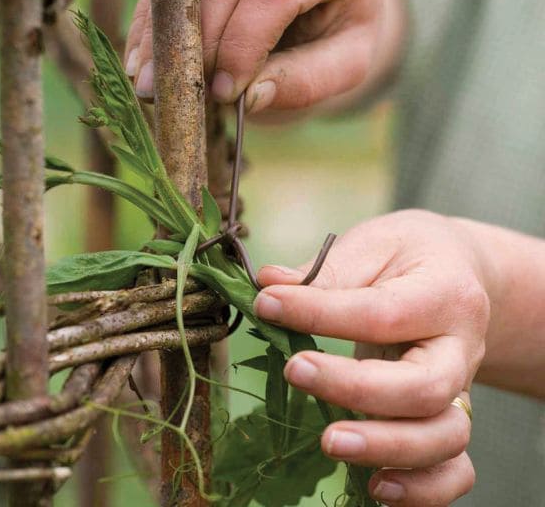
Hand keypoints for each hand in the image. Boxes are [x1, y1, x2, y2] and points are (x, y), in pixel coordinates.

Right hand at [125, 0, 404, 112]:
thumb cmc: (341, 30)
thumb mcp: (346, 63)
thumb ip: (307, 80)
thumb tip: (248, 97)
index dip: (242, 43)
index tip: (225, 92)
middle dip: (199, 38)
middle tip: (185, 91)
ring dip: (165, 31)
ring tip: (148, 83)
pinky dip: (152, 20)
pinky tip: (143, 61)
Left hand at [254, 210, 489, 505]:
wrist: (455, 272)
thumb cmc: (408, 255)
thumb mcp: (372, 244)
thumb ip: (325, 271)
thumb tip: (268, 284)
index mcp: (444, 294)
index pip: (382, 314)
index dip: (319, 312)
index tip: (267, 304)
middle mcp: (460, 349)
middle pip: (421, 387)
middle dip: (353, 388)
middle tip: (295, 371)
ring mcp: (460, 389)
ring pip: (442, 437)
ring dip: (384, 447)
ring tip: (329, 442)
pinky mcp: (447, 416)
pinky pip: (453, 468)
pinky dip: (422, 489)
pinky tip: (374, 486)